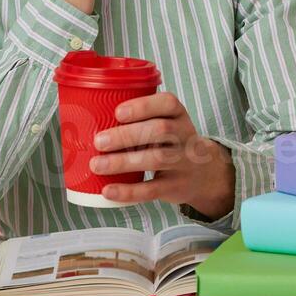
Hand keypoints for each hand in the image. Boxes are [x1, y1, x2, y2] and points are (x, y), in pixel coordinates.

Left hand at [90, 92, 235, 219]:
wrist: (206, 174)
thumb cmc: (172, 142)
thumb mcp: (168, 123)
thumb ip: (140, 120)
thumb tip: (89, 120)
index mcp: (179, 115)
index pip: (168, 103)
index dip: (143, 106)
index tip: (118, 112)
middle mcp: (184, 136)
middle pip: (160, 131)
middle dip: (127, 135)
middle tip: (98, 141)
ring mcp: (182, 163)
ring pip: (156, 159)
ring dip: (123, 162)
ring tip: (96, 165)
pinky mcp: (175, 187)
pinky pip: (152, 190)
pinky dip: (128, 191)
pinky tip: (108, 190)